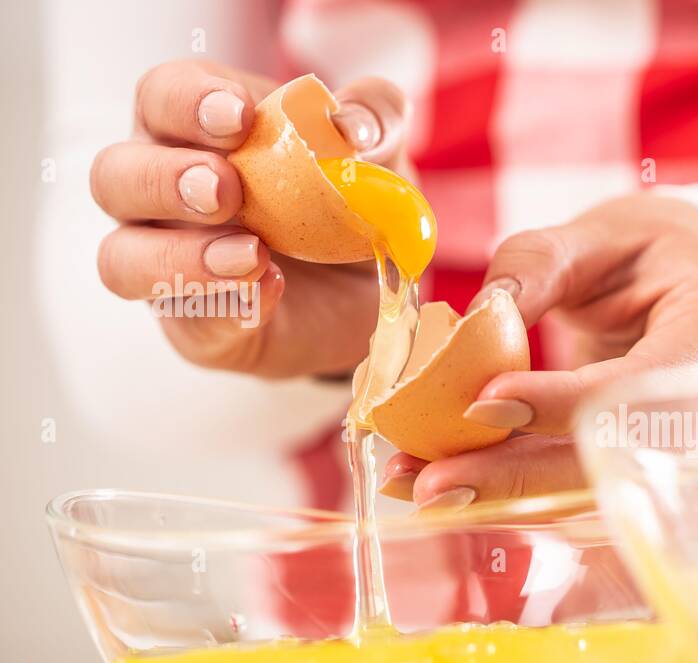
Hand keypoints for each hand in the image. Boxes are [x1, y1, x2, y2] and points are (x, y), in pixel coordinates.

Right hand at [91, 59, 408, 377]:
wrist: (370, 293)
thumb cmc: (348, 203)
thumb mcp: (375, 154)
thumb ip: (373, 119)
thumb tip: (353, 125)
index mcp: (194, 129)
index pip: (161, 96)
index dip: (188, 101)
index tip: (238, 115)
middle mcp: (161, 193)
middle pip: (115, 175)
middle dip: (166, 180)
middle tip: (227, 191)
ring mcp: (167, 264)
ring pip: (121, 258)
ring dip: (179, 255)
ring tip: (252, 254)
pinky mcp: (195, 324)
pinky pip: (186, 320)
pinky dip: (226, 306)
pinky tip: (271, 290)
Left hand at [381, 193, 697, 506]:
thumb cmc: (652, 250)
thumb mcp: (597, 232)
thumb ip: (537, 265)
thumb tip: (470, 320)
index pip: (642, 387)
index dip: (564, 405)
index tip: (483, 405)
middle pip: (614, 462)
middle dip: (518, 477)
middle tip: (433, 482)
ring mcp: (688, 456)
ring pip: (589, 492)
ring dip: (500, 493)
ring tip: (416, 481)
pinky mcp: (648, 476)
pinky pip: (576, 494)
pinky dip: (509, 491)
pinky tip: (445, 480)